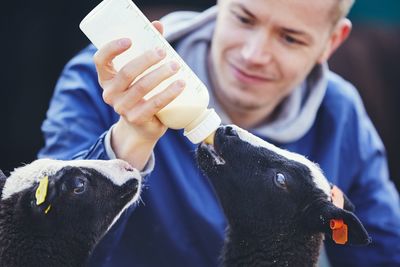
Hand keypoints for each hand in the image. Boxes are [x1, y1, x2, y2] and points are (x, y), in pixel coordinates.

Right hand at [93, 21, 184, 169]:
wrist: (141, 126)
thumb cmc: (141, 93)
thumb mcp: (139, 73)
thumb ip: (146, 49)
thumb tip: (158, 25)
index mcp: (107, 78)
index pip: (100, 60)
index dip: (112, 48)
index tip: (130, 40)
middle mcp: (110, 93)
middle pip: (127, 72)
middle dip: (146, 60)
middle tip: (163, 51)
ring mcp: (122, 108)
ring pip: (142, 87)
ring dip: (161, 74)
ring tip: (176, 66)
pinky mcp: (137, 118)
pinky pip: (155, 104)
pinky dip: (169, 93)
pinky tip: (180, 84)